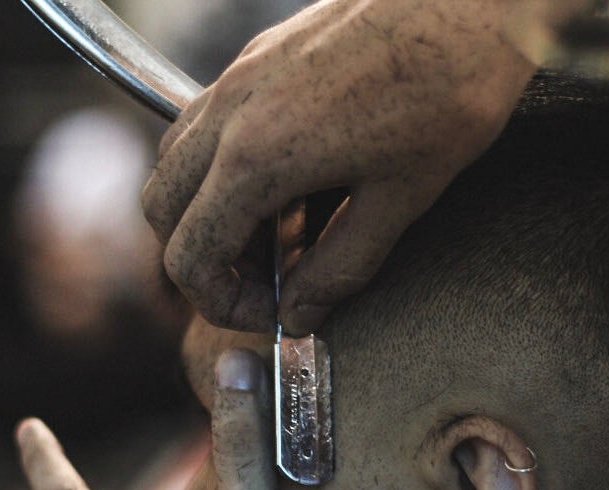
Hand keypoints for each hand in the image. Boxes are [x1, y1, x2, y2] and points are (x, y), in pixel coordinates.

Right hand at [143, 0, 584, 334]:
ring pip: (174, 163)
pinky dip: (221, 170)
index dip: (222, 303)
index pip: (190, 256)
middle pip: (162, 211)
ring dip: (206, 212)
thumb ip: (339, 268)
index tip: (270, 312)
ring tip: (276, 236)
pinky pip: (204, 125)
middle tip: (263, 281)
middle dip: (202, 260)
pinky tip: (285, 185)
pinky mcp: (256, 58)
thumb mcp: (400, 200)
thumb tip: (300, 313)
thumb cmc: (447, 90)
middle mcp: (229, 114)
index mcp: (257, 159)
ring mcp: (237, 78)